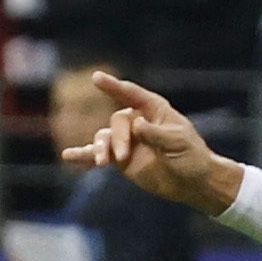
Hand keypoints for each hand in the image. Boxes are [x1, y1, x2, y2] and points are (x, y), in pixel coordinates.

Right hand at [60, 69, 242, 214]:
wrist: (193, 182)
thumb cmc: (191, 156)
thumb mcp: (178, 142)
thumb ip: (156, 133)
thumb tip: (136, 124)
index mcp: (153, 110)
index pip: (130, 94)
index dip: (114, 86)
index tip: (97, 78)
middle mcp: (136, 121)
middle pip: (117, 122)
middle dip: (118, 138)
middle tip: (123, 156)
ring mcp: (127, 140)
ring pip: (105, 137)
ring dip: (101, 149)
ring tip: (101, 162)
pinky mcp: (121, 158)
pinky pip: (99, 154)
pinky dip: (85, 155)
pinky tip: (69, 156)